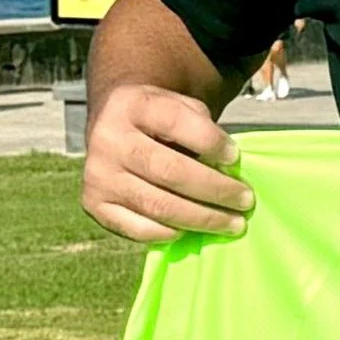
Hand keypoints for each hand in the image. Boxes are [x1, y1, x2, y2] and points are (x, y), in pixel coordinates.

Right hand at [82, 83, 254, 242]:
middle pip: (169, 171)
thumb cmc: (159, 119)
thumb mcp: (179, 105)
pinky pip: (136, 228)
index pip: (176, 123)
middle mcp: (109, 139)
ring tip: (233, 224)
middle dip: (215, 190)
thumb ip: (201, 129)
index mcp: (133, 105)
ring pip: (157, 205)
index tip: (236, 158)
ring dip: (201, 219)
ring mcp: (98, 174)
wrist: (112, 125)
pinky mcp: (94, 203)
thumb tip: (226, 171)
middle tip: (246, 202)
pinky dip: (168, 233)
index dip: (210, 142)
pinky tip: (191, 231)